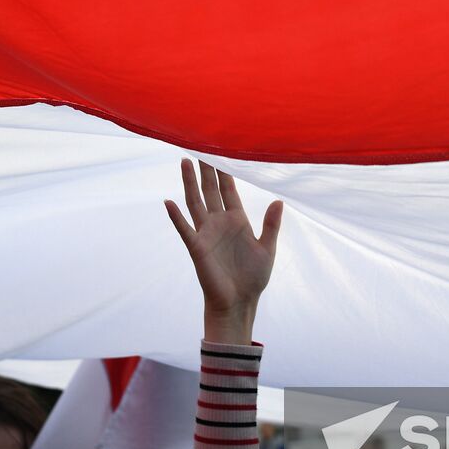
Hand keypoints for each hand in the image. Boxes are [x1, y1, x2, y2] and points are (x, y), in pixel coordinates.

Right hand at [165, 159, 282, 344]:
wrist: (239, 302)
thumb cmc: (253, 277)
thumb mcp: (267, 248)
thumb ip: (271, 224)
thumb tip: (280, 200)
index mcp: (237, 220)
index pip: (229, 189)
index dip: (225, 170)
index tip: (221, 150)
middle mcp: (219, 222)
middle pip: (210, 189)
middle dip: (205, 169)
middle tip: (200, 145)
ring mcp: (206, 233)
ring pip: (195, 202)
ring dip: (189, 183)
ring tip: (184, 161)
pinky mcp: (197, 248)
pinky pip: (184, 229)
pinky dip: (176, 216)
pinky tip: (168, 202)